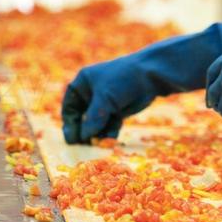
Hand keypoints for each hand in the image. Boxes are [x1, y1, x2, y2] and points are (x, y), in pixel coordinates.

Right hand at [62, 23, 221, 143]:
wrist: (151, 75)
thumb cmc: (123, 80)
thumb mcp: (105, 98)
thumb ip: (93, 118)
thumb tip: (83, 136)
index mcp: (83, 83)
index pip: (70, 107)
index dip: (69, 123)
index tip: (71, 138)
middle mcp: (92, 93)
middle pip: (82, 117)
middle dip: (84, 131)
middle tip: (84, 146)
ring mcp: (105, 102)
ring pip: (96, 124)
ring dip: (97, 135)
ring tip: (100, 143)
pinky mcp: (118, 110)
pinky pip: (109, 125)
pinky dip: (109, 133)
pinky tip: (111, 140)